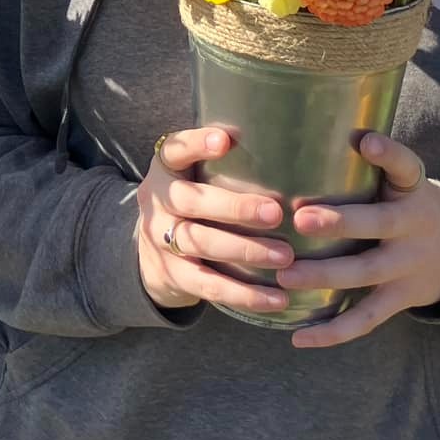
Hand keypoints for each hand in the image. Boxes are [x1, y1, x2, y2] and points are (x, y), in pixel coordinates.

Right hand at [137, 127, 293, 319]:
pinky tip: (277, 298)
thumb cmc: (192, 203)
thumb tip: (290, 140)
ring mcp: (162, 241)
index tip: (225, 140)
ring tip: (285, 256)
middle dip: (235, 207)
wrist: (149, 254)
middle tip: (275, 212)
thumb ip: (224, 163)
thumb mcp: (191, 177)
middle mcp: (158, 203)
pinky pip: (210, 286)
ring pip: (201, 244)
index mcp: (165, 170)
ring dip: (246, 250)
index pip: (174, 150)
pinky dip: (245, 294)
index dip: (196, 144)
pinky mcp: (174, 276)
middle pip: (191, 202)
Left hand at [275, 133, 439, 349]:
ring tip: (285, 277)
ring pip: (366, 275)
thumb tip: (300, 123)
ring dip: (324, 278)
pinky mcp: (400, 298)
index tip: (366, 140)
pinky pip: (366, 317)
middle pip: (379, 224)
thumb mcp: (400, 178)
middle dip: (341, 222)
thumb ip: (366, 161)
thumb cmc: (403, 203)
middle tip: (300, 218)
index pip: (406, 166)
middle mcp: (412, 226)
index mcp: (412, 189)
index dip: (388, 153)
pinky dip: (333, 331)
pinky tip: (298, 335)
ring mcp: (407, 266)